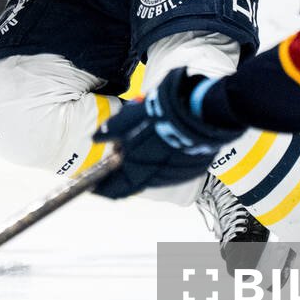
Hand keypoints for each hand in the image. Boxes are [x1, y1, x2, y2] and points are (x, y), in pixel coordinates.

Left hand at [92, 70, 245, 198]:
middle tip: (119, 154)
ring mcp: (178, 175)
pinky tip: (163, 144)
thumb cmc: (165, 111)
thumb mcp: (133, 115)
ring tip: (143, 143)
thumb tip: (96, 138)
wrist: (206, 110)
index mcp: (139, 169)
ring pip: (155, 176)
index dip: (102, 189)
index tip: (94, 186)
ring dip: (145, 165)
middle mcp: (158, 178)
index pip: (115, 190)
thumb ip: (113, 129)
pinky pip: (173, 170)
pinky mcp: (194, 168)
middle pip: (135, 182)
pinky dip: (163, 161)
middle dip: (124, 171)